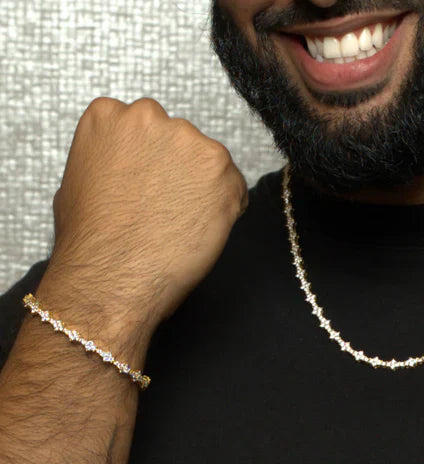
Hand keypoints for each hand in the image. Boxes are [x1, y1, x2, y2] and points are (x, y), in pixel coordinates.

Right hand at [44, 97, 247, 332]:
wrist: (113, 278)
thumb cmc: (91, 243)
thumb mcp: (78, 184)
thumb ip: (108, 160)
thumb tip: (124, 167)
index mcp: (109, 116)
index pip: (146, 129)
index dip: (152, 163)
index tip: (149, 185)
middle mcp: (149, 117)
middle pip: (180, 141)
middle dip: (179, 171)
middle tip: (167, 208)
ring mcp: (187, 140)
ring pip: (209, 162)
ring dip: (203, 189)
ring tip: (181, 223)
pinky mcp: (219, 167)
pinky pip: (235, 185)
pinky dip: (227, 207)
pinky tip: (201, 228)